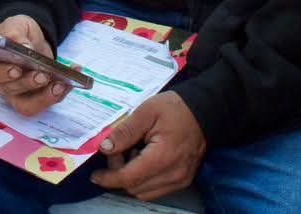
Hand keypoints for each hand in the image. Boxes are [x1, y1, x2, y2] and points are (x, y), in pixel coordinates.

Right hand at [0, 15, 69, 115]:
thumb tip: (22, 47)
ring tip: (60, 85)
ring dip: (45, 98)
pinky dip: (60, 93)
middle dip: (29, 83)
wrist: (28, 39)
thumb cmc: (15, 33)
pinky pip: (45, 102)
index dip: (2, 74)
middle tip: (43, 75)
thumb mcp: (14, 24)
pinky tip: (70, 79)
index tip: (17, 69)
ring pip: (27, 106)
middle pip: (10, 91)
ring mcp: (16, 95)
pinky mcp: (34, 98)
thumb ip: (14, 32)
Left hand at [91, 92, 205, 200]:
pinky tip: (144, 160)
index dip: (109, 178)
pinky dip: (144, 181)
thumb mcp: (147, 111)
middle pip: (135, 187)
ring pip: (144, 192)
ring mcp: (180, 180)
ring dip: (131, 179)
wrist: (204, 111)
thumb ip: (125, 131)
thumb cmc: (176, 108)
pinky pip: (156, 190)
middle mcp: (174, 174)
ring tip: (132, 154)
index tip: (96, 175)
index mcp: (163, 156)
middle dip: (119, 174)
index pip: (129, 178)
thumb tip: (105, 147)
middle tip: (116, 151)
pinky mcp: (183, 180)